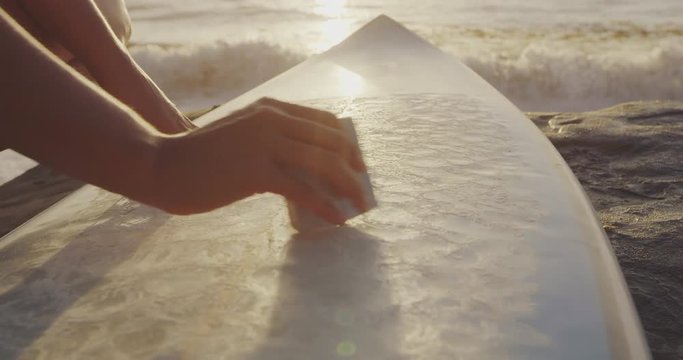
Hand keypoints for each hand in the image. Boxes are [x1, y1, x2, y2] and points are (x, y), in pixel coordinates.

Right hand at [153, 98, 367, 223]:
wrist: (163, 166)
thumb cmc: (202, 157)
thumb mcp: (242, 136)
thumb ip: (271, 141)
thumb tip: (308, 167)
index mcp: (270, 108)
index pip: (324, 119)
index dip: (346, 141)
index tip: (356, 162)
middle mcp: (271, 119)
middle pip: (330, 140)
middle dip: (353, 164)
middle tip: (361, 187)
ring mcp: (264, 143)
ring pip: (322, 162)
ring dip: (347, 185)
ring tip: (358, 203)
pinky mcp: (256, 171)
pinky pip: (303, 189)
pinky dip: (325, 204)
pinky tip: (336, 218)